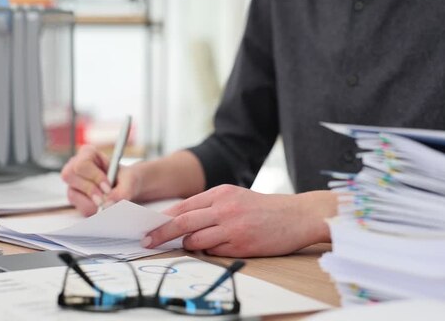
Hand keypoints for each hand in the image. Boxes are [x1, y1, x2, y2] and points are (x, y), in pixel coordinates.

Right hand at [60, 145, 142, 215]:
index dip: (94, 177)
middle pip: (68, 175)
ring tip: (107, 201)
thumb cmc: (127, 179)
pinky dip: (93, 210)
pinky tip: (103, 206)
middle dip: (89, 189)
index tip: (108, 187)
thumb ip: (122, 191)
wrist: (127, 188)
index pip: (82, 164)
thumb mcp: (130, 181)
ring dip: (92, 202)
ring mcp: (73, 183)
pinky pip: (79, 208)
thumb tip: (107, 203)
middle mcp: (75, 166)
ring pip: (72, 194)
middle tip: (104, 198)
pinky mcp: (75, 198)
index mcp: (87, 154)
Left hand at [143, 185, 337, 256]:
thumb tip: (180, 220)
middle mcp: (224, 208)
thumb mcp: (235, 197)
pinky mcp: (241, 244)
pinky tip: (216, 247)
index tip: (148, 227)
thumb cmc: (263, 208)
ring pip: (196, 240)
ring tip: (190, 244)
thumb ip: (210, 205)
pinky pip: (214, 252)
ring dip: (188, 245)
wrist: (297, 216)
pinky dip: (209, 251)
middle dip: (161, 233)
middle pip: (183, 222)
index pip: (183, 206)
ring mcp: (232, 227)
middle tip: (147, 241)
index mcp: (221, 192)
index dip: (163, 218)